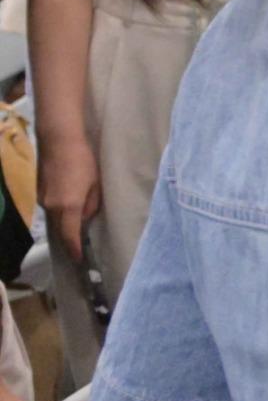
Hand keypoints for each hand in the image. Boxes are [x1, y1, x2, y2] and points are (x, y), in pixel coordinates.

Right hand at [39, 131, 101, 266]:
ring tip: (78, 225)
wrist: (59, 140)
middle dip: (70, 238)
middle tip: (80, 248)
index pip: (70, 235)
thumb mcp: (95, 184)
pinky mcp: (39, 191)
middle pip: (61, 228)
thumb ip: (91, 205)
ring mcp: (42, 199)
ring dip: (66, 222)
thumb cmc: (83, 161)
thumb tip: (84, 218)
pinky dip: (60, 210)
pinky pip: (52, 207)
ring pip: (56, 217)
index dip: (74, 249)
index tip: (79, 260)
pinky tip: (69, 205)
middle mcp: (51, 206)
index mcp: (68, 206)